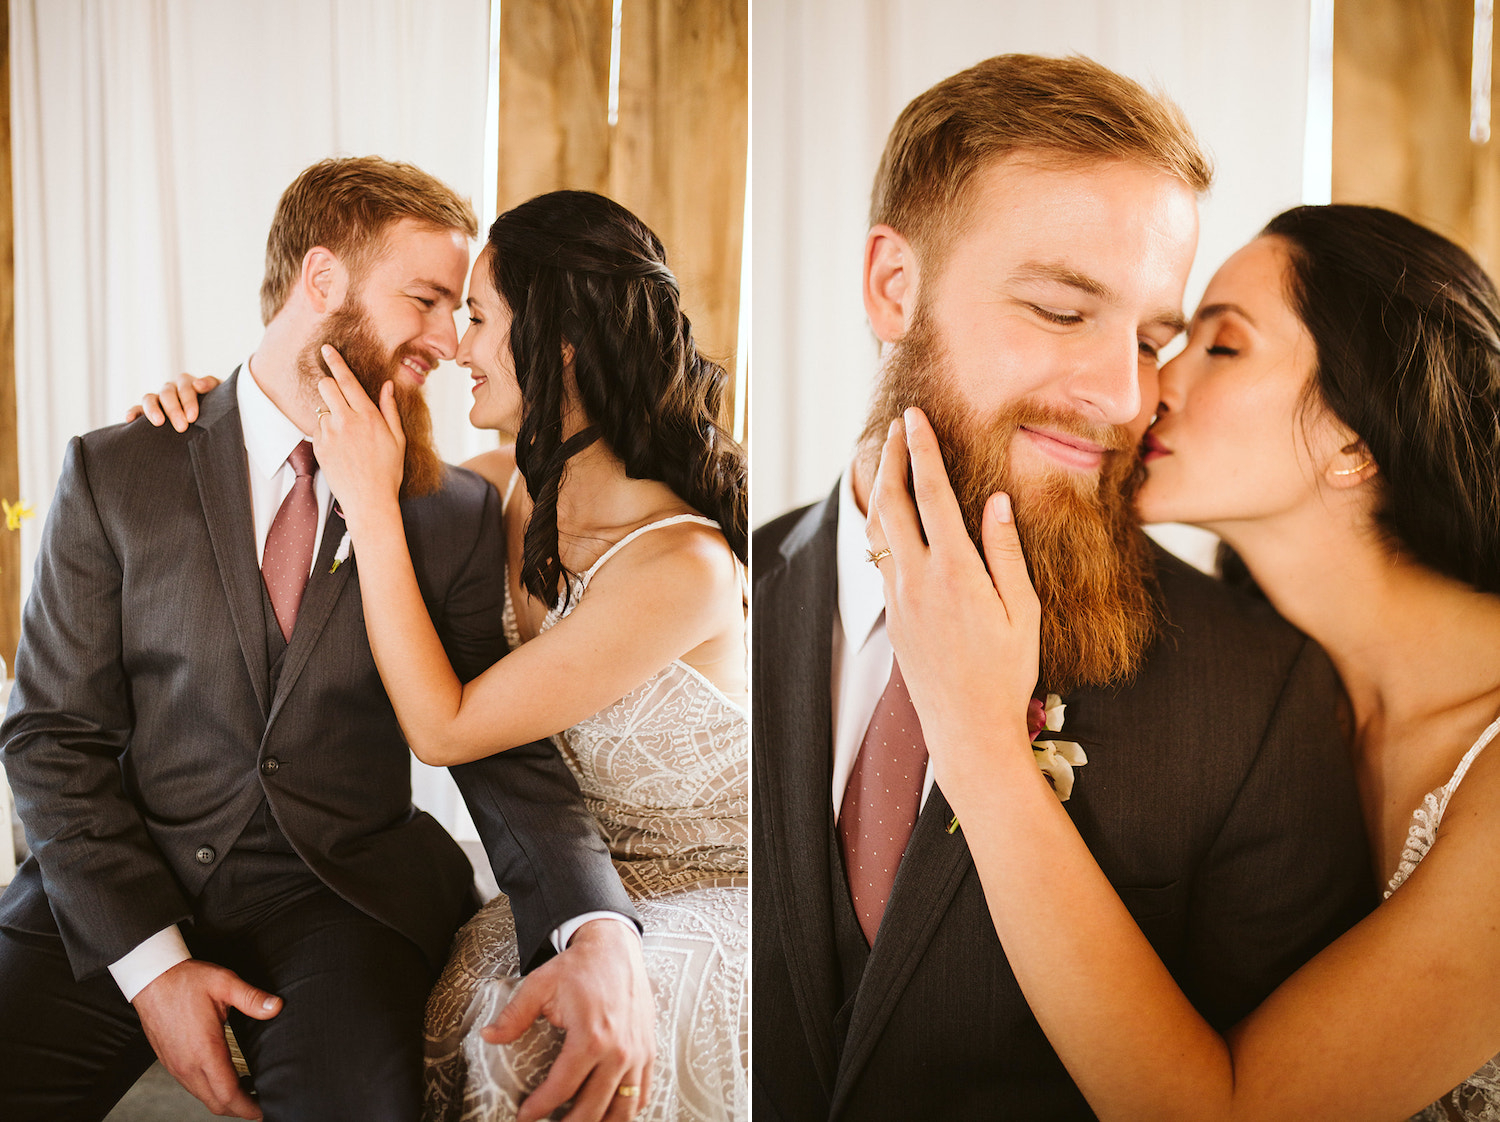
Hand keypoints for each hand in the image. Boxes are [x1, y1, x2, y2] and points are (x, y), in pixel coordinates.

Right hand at [125, 375, 220, 430]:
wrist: (212, 422)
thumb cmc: (217, 408)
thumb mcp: (219, 397)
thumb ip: (212, 385)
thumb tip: (198, 384)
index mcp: (187, 383)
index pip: (185, 386)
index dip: (188, 400)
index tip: (193, 417)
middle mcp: (171, 389)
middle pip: (167, 393)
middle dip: (174, 409)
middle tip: (182, 427)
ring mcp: (157, 399)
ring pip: (149, 398)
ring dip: (153, 409)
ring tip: (159, 422)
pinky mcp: (146, 410)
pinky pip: (137, 409)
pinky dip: (133, 412)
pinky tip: (130, 419)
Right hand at [132, 958, 282, 1118]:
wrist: (150, 979)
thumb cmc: (186, 981)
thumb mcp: (225, 983)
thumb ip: (252, 998)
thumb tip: (276, 1007)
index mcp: (204, 1050)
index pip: (228, 1093)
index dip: (247, 1107)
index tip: (262, 1111)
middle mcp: (188, 1064)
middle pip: (215, 1103)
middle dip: (239, 1110)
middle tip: (258, 1105)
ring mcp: (176, 1065)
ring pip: (202, 1097)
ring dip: (224, 1100)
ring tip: (245, 1092)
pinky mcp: (169, 1062)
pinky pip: (191, 1086)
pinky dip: (209, 1091)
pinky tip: (222, 1078)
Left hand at [311, 345, 405, 531]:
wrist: (369, 500)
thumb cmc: (388, 471)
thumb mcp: (398, 438)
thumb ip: (389, 409)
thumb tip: (387, 385)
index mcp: (367, 415)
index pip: (346, 380)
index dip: (335, 361)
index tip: (327, 348)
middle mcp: (345, 420)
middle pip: (326, 386)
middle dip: (329, 385)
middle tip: (337, 396)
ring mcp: (329, 433)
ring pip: (321, 408)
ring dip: (330, 414)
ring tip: (346, 436)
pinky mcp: (318, 446)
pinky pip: (317, 429)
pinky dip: (326, 432)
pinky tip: (340, 449)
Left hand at [484, 918, 654, 1121]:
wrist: (615, 947)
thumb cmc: (579, 966)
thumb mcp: (540, 985)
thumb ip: (514, 1015)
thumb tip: (489, 1036)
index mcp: (590, 1037)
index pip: (561, 1088)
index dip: (539, 1108)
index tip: (524, 1116)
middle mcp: (618, 1051)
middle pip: (593, 1109)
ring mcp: (637, 1053)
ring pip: (623, 1109)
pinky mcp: (648, 1050)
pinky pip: (642, 1093)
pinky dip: (627, 1111)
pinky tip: (608, 1114)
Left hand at [864, 407, 1040, 780]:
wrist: (967, 726)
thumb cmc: (1006, 671)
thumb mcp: (1023, 611)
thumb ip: (1006, 552)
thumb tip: (996, 500)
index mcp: (955, 572)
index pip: (932, 495)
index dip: (922, 450)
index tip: (915, 417)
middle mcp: (917, 580)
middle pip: (892, 502)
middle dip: (892, 457)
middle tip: (899, 426)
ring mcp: (898, 597)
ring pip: (876, 529)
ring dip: (878, 487)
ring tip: (885, 456)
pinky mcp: (891, 613)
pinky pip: (878, 556)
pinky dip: (878, 522)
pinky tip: (887, 512)